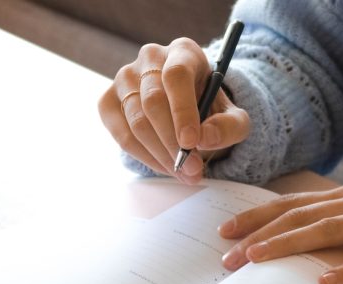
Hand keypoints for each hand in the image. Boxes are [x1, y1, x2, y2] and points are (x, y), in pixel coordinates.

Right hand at [98, 38, 250, 183]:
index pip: (176, 75)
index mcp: (183, 52)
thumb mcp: (234, 118)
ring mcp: (125, 78)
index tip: (191, 142)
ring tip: (184, 173)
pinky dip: (144, 157)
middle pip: (153, 101)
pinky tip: (164, 166)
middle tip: (192, 169)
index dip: (182, 110)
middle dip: (172, 142)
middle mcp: (150, 58)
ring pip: (137, 121)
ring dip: (161, 154)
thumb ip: (229, 126)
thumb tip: (205, 139)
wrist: (190, 112)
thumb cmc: (211, 110)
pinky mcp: (108, 101)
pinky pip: (122, 135)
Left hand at [218, 174, 342, 283]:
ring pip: (325, 232)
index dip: (259, 216)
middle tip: (225, 252)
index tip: (227, 228)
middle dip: (259, 234)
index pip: (295, 204)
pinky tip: (326, 282)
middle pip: (299, 218)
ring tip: (255, 258)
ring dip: (286, 245)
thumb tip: (317, 228)